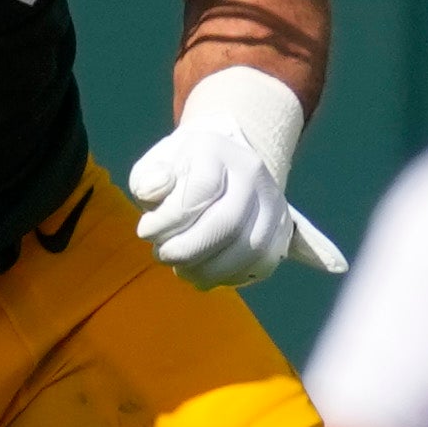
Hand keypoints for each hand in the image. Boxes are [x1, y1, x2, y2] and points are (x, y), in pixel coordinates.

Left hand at [126, 64, 345, 288]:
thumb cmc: (179, 174)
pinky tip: (205, 274)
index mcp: (216, 149)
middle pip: (227, 223)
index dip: (168, 220)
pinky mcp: (282, 229)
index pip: (200, 190)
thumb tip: (154, 193)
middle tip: (163, 256)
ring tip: (182, 270)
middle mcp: (252, 172)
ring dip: (209, 270)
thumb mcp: (155, 167)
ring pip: (249, 249)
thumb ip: (148, 180)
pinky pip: (263, 263)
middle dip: (188, 251)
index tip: (146, 231)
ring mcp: (273, 201)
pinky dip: (230, 277)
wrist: (220, 169)